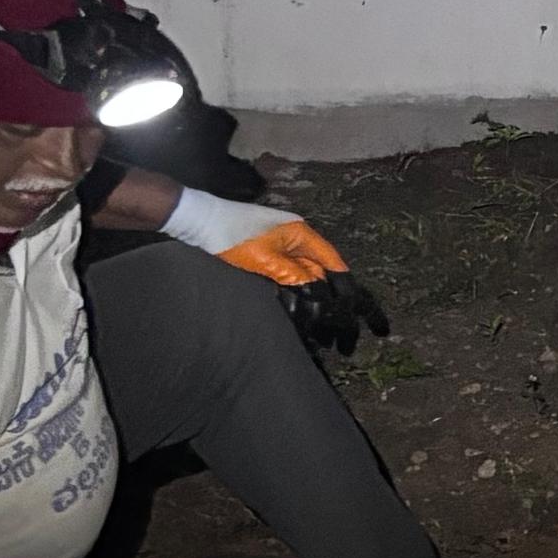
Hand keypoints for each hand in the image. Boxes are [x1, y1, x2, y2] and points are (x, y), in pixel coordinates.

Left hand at [162, 187, 392, 353]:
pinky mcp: (266, 259)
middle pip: (324, 274)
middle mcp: (296, 241)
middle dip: (337, 303)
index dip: (348, 290)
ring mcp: (281, 249)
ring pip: (307, 281)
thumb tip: (320, 299)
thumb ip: (295, 278)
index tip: (361, 313)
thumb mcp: (265, 260)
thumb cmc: (230, 236)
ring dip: (316, 305)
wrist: (196, 222)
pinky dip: (298, 299)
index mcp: (301, 235)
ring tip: (326, 335)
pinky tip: (302, 318)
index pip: (334, 264)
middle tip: (347, 334)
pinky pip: (290, 281)